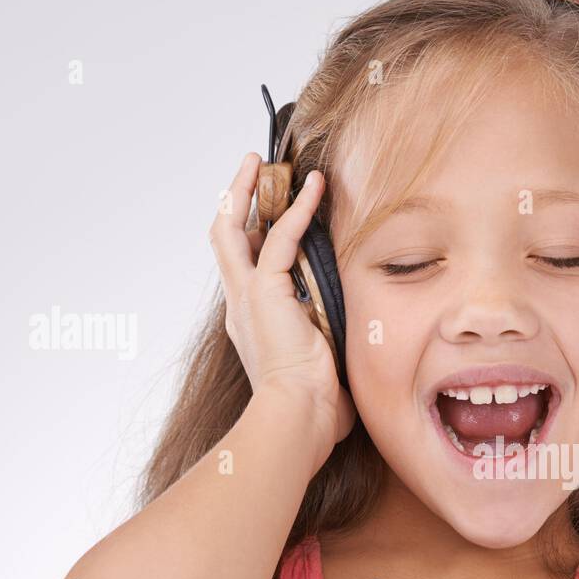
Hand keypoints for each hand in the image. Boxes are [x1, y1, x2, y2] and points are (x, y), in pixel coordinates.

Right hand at [208, 153, 355, 442]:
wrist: (298, 417)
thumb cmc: (313, 408)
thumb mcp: (321, 368)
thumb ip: (328, 347)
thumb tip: (354, 347)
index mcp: (251, 324)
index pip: (244, 268)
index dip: (251, 237)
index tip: (265, 215)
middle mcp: (241, 306)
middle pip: (224, 239)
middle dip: (235, 200)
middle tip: (251, 170)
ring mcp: (248, 296)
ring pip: (234, 228)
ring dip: (250, 190)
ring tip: (266, 161)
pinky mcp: (265, 291)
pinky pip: (281, 237)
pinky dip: (299, 209)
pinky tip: (316, 187)